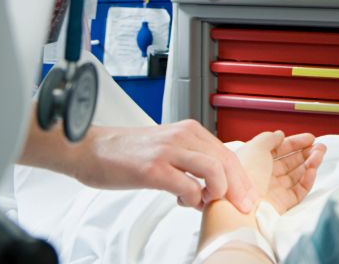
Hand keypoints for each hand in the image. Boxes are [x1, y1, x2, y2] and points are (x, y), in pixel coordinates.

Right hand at [72, 120, 257, 211]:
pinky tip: (183, 201)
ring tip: (206, 202)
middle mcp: (183, 136)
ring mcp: (168, 151)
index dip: (242, 178)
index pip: (228, 154)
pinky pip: (186, 186)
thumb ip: (192, 162)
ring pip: (213, 170)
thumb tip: (212, 187)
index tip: (248, 197)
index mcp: (190, 131)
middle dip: (238, 188)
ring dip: (217, 191)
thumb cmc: (127, 153)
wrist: (90, 149)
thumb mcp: (168, 148)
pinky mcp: (152, 168)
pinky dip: (192, 199)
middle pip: (226, 162)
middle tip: (240, 207)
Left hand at [235, 131, 325, 213]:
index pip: (279, 151)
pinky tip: (313, 170)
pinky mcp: (282, 205)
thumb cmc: (245, 176)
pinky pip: (299, 191)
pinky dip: (308, 180)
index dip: (294, 143)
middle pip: (290, 163)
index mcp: (255, 163)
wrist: (241, 207)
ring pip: (297, 175)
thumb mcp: (255, 147)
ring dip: (310, 164)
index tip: (309, 138)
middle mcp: (264, 177)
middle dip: (306, 153)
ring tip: (320, 155)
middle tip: (320, 147)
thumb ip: (270, 138)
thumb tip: (280, 135)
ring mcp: (274, 191)